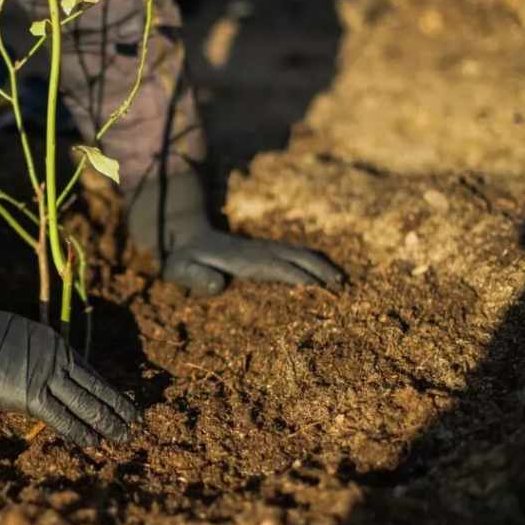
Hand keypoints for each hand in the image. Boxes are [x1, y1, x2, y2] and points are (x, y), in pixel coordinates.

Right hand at [0, 293, 138, 446]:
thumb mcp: (13, 341)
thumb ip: (32, 358)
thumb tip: (39, 379)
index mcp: (52, 343)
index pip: (86, 370)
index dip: (105, 388)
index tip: (120, 400)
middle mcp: (55, 357)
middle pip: (93, 385)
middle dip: (115, 405)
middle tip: (135, 420)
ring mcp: (44, 374)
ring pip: (84, 402)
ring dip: (106, 421)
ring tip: (124, 435)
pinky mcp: (29, 394)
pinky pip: (61, 417)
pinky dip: (79, 431)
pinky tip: (94, 442)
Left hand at [163, 230, 343, 295]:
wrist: (183, 235)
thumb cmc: (182, 259)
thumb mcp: (181, 269)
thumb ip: (196, 277)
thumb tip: (216, 285)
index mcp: (241, 260)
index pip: (274, 267)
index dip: (296, 276)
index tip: (318, 288)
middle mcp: (256, 251)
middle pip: (294, 256)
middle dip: (319, 270)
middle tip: (343, 286)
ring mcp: (261, 248)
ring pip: (297, 253)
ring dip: (320, 265)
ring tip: (342, 281)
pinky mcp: (262, 250)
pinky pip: (291, 253)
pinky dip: (311, 261)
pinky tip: (324, 272)